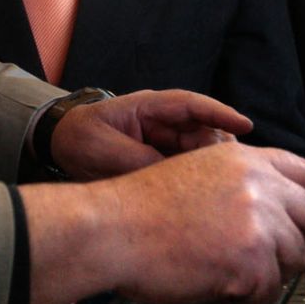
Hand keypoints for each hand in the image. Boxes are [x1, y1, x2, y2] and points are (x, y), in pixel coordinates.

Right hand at [25, 142, 304, 303]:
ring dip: (263, 281)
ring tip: (225, 279)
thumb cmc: (140, 212)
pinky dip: (244, 300)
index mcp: (246, 161)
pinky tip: (215, 289)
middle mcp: (259, 184)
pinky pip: (266, 293)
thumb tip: (280, 222)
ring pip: (289, 264)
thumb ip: (243, 188)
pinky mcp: (252, 257)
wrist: (112, 229)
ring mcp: (259, 220)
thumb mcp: (198, 177)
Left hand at [48, 88, 249, 180]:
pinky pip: (186, 169)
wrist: (60, 147)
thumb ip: (139, 161)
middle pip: (203, 132)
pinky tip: (207, 197)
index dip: (220, 114)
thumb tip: (171, 177)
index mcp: (149, 107)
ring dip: (210, 168)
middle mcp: (163, 122)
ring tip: (224, 188)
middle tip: (236, 172)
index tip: (245, 126)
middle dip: (220, 151)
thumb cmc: (80, 138)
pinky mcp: (161, 161)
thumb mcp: (105, 149)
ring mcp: (164, 141)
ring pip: (199, 153)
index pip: (192, 106)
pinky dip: (197, 181)